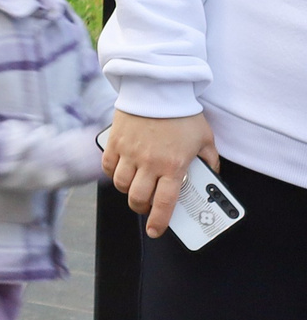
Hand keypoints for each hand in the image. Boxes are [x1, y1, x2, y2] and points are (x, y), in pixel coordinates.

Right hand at [106, 109, 218, 237]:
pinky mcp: (115, 141)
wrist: (157, 88)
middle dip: (142, 208)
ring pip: (121, 184)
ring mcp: (129, 152)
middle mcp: (149, 163)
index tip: (155, 230)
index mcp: (173, 166)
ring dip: (128, 191)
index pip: (164, 203)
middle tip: (146, 206)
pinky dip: (113, 173)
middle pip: (138, 198)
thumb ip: (210, 161)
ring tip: (135, 187)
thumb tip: (211, 175)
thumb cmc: (182, 113)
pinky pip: (109, 166)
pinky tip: (122, 171)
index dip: (159, 221)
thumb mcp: (206, 139)